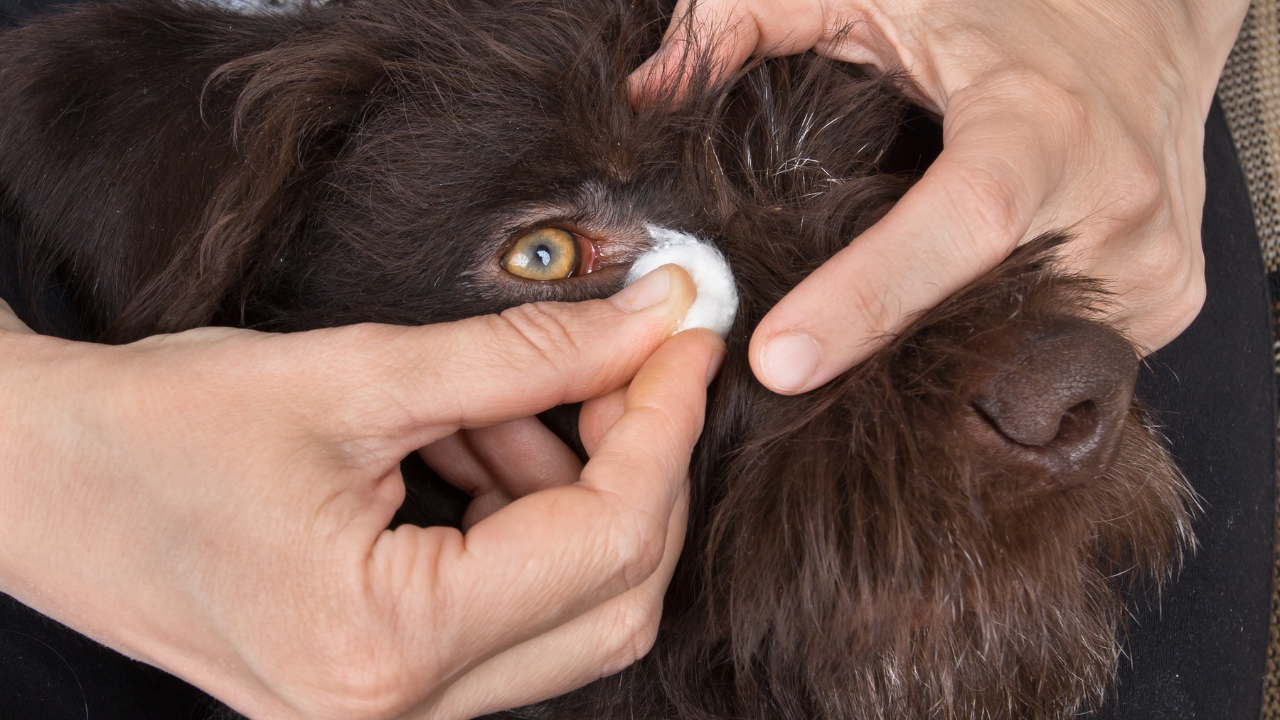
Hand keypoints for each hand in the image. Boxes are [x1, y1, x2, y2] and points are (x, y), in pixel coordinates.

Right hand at [0, 265, 724, 719]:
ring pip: (573, 609)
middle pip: (613, 595)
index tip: (685, 341)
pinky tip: (476, 444)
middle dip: (636, 465)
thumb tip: (650, 322)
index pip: (607, 539)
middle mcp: (400, 713)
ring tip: (506, 401)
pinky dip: (523, 523)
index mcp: (388, 644)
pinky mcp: (384, 686)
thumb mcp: (356, 374)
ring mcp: (394, 714)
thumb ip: (526, 354)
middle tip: (624, 362)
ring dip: (572, 491)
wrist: (41, 482)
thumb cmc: (157, 430)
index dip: (665, 427)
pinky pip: (511, 612)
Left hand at [630, 0, 1247, 392]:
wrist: (1146, 24)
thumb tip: (650, 91)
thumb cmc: (1006, 7)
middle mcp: (1114, 203)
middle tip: (798, 356)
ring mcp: (1150, 266)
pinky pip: (1062, 351)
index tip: (781, 358)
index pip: (961, 225)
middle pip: (979, 319)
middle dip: (885, 352)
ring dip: (941, 355)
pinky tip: (963, 318)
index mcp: (1040, 124)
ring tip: (879, 330)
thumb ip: (755, 22)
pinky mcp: (1165, 300)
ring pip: (1019, 352)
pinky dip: (997, 346)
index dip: (869, 297)